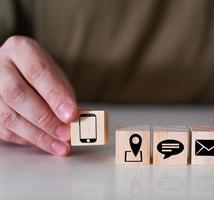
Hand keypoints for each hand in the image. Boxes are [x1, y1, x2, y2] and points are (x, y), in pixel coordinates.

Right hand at [0, 36, 77, 155]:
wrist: (16, 72)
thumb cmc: (39, 74)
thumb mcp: (56, 77)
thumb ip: (65, 95)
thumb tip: (80, 118)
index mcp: (20, 50)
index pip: (37, 72)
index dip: (55, 96)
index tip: (72, 114)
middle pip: (18, 94)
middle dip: (46, 119)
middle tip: (67, 133)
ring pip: (8, 116)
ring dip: (38, 135)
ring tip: (61, 145)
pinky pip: (4, 130)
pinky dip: (28, 139)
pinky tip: (46, 142)